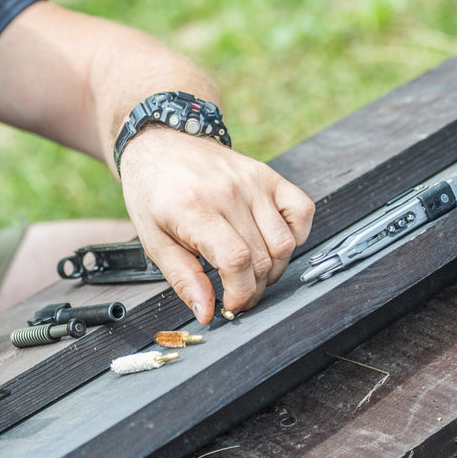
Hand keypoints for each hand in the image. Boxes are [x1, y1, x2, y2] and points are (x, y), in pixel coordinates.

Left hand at [119, 128, 314, 323]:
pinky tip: (271, 244)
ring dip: (274, 269)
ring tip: (251, 273)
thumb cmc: (153, 192)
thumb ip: (183, 278)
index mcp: (195, 209)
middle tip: (237, 294)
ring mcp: (253, 181)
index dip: (239, 293)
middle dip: (253, 289)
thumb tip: (206, 313)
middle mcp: (228, 192)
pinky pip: (302, 210)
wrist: (160, 144)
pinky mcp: (268, 175)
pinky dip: (296, 235)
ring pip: (284, 242)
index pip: (237, 260)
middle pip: (262, 257)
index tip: (230, 306)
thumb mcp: (154, 240)